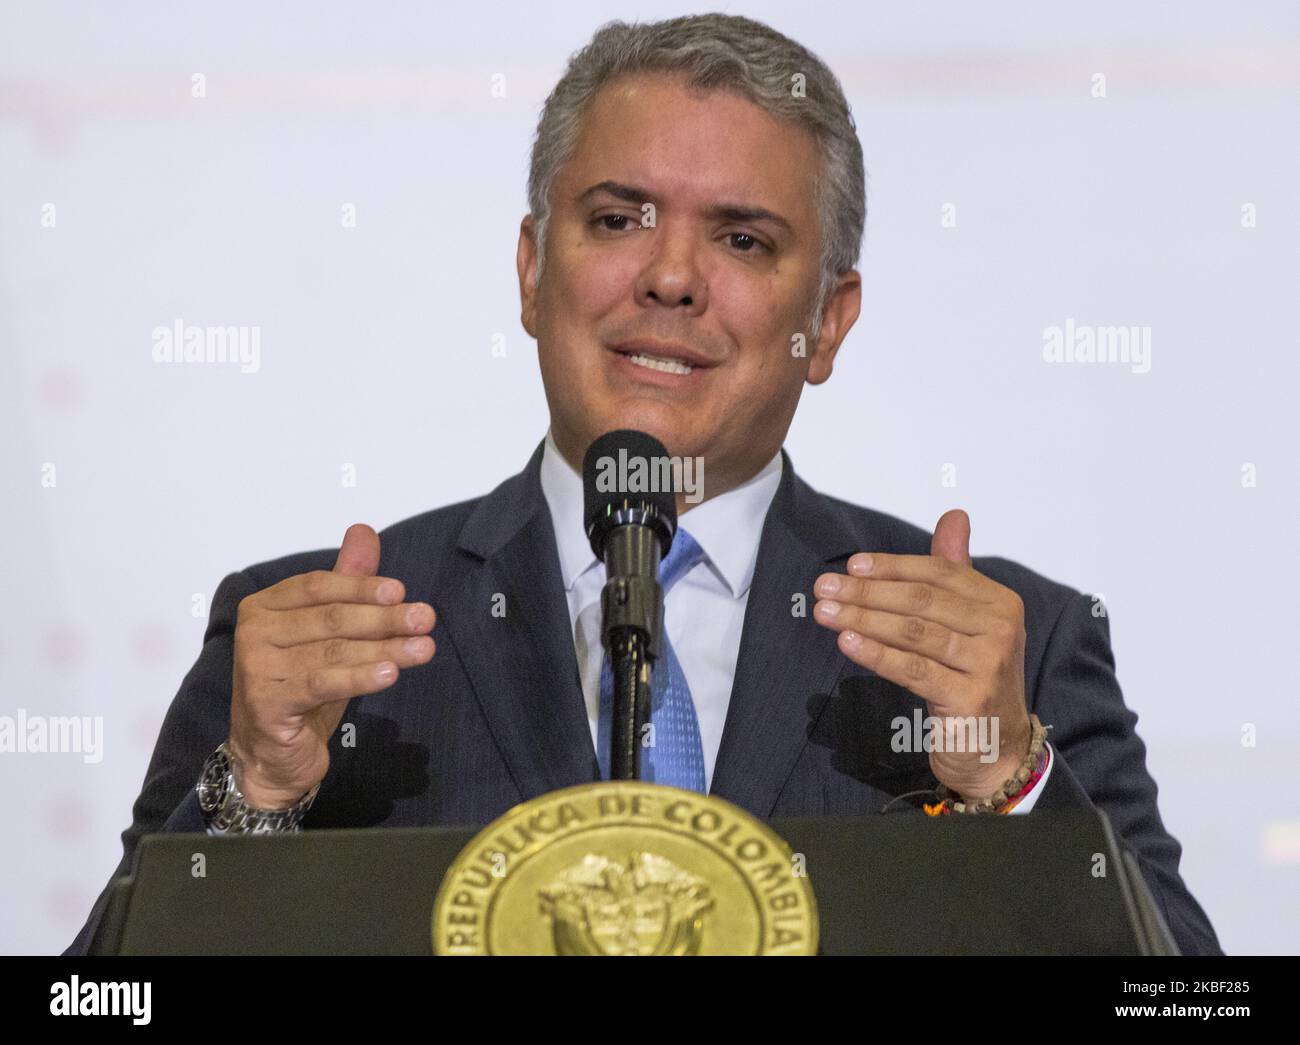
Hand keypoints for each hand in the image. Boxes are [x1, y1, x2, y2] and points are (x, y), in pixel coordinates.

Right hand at [227, 523, 435, 808]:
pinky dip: (360, 676)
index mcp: (265, 606)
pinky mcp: (266, 703)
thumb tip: (363, 531)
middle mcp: (254, 632)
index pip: (318, 586)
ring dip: (385, 647)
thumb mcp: (328, 633)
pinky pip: (323, 683)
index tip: (401, 591)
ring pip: (333, 651)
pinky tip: (391, 672)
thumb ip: (345, 583)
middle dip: (384, 618)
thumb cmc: (301, 687)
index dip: (361, 586)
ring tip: (424, 648)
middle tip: (426, 618)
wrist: (271, 754)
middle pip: (330, 618)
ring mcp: (256, 668)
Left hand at [812, 509, 1030, 799]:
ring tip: (825, 612)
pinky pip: (913, 668)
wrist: (996, 747)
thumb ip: (956, 570)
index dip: (892, 566)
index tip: (850, 566)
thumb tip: (955, 515)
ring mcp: (988, 665)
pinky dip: (877, 653)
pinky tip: (847, 642)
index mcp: (999, 601)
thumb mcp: (968, 621)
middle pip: (922, 600)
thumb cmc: (972, 676)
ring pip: (914, 632)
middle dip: (867, 592)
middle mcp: (1000, 629)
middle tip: (824, 588)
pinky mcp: (969, 698)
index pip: (938, 572)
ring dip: (863, 618)